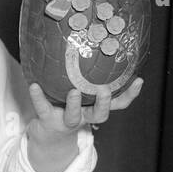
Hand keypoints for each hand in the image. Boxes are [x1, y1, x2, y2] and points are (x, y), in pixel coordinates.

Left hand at [27, 77, 143, 135]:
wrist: (48, 132)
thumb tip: (97, 38)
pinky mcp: (48, 119)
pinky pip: (43, 108)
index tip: (139, 80)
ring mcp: (66, 120)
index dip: (130, 94)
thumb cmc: (69, 104)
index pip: (118, 103)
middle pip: (99, 114)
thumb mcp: (83, 92)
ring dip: (74, 104)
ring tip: (74, 91)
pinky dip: (38, 97)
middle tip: (105, 90)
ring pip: (73, 116)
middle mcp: (84, 115)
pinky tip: (33, 85)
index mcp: (95, 107)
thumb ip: (91, 74)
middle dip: (104, 103)